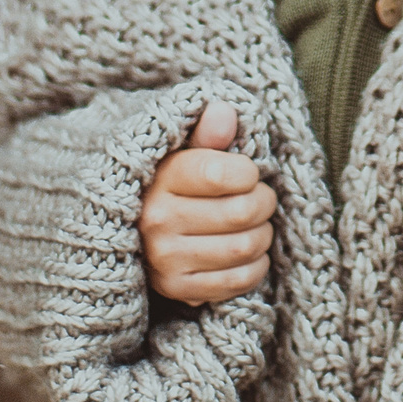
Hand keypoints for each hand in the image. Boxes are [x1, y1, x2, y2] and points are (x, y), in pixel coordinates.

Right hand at [141, 101, 276, 304]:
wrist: (138, 229)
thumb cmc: (177, 183)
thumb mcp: (185, 149)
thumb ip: (207, 131)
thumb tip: (224, 113)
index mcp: (161, 179)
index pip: (221, 174)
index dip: (248, 172)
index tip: (247, 173)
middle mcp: (157, 221)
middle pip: (241, 212)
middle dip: (264, 202)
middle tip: (260, 198)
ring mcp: (165, 259)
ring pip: (244, 247)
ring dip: (263, 234)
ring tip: (255, 223)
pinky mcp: (177, 288)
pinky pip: (237, 281)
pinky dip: (256, 266)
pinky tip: (250, 252)